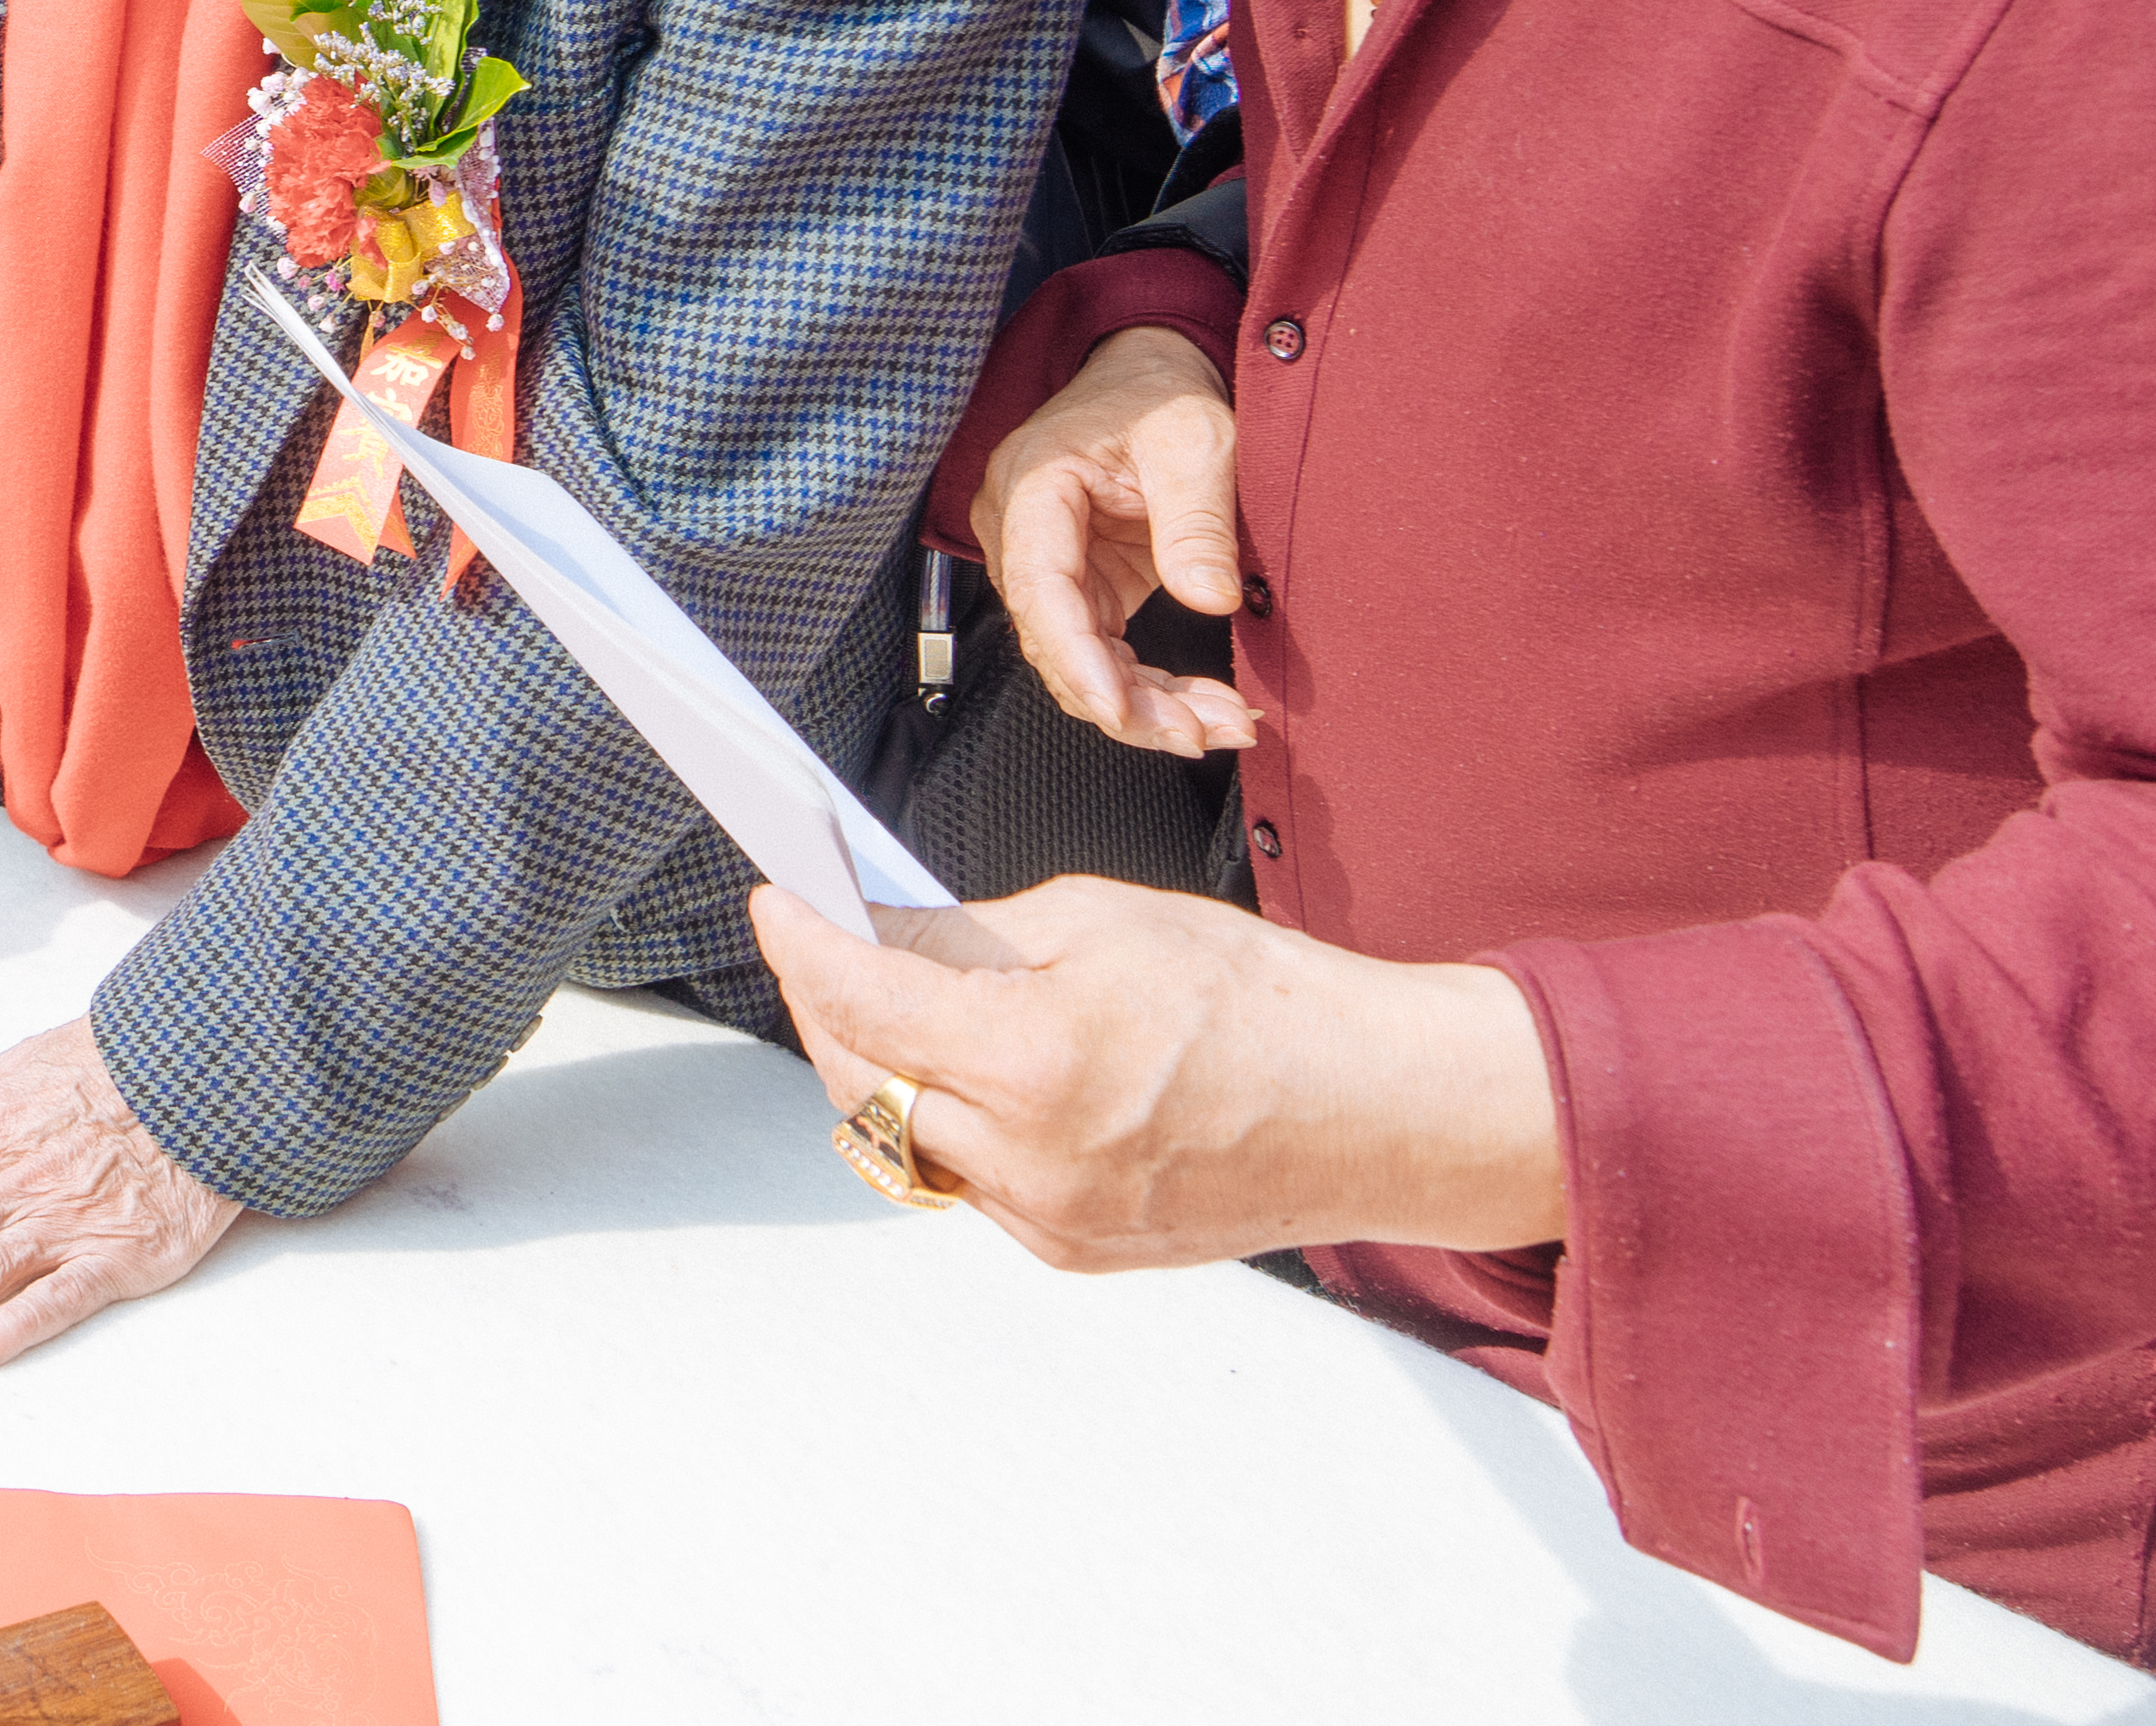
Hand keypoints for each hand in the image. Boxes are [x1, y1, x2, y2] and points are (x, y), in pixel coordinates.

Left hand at [752, 878, 1567, 1272]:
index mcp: (1036, 1062)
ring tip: (892, 1001)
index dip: (803, 944)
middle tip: (823, 943)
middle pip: (861, 1079)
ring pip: (904, 1139)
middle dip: (828, 1005)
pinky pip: (968, 1182)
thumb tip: (877, 929)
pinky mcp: (1074, 1251)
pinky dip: (950, 1122)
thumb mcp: (1101, 919)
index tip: (777, 903)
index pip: (864, 1001)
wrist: (1378, 1109)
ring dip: (882, 1069)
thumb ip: (969, 933)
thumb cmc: (1266, 1003)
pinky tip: (970, 1072)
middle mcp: (1033, 1160)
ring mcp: (1051, 1219)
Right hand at [973, 324, 1255, 755]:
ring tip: (1220, 723)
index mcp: (1032, 487)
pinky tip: (1199, 707)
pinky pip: (1101, 653)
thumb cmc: (1163, 395)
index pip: (1041, 590)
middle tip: (1204, 731)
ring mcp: (1045, 563)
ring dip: (1143, 706)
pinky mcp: (1079, 585)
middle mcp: (1020, 532)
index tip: (1122, 710)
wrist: (1150, 372)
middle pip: (1054, 642)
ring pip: (1076, 662)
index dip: (1077, 660)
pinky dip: (1147, 688)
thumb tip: (1212, 600)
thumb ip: (1198, 520)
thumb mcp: (1195, 442)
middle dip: (1126, 701)